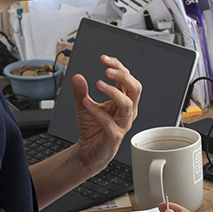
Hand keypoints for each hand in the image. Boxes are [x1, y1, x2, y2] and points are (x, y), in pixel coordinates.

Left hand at [72, 54, 140, 174]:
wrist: (88, 153)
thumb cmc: (92, 129)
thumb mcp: (83, 105)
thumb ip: (80, 91)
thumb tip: (77, 76)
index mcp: (123, 100)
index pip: (127, 79)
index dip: (118, 67)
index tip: (104, 59)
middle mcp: (127, 111)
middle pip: (135, 89)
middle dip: (123, 77)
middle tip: (107, 70)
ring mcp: (122, 124)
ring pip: (127, 105)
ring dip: (113, 92)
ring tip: (98, 84)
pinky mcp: (114, 137)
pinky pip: (109, 123)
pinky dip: (97, 112)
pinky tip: (86, 103)